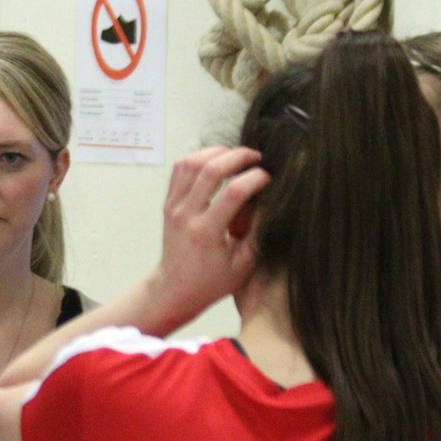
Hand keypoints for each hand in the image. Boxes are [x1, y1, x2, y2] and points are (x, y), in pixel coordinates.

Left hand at [143, 146, 270, 331]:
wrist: (174, 289)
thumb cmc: (212, 281)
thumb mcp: (243, 264)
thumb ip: (258, 232)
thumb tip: (272, 200)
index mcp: (206, 232)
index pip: (233, 192)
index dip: (255, 178)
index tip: (269, 178)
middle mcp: (186, 216)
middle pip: (210, 170)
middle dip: (238, 156)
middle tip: (257, 157)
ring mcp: (174, 207)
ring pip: (191, 163)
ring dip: (216, 152)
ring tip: (237, 156)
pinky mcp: (168, 204)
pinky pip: (180, 170)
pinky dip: (198, 158)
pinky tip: (216, 161)